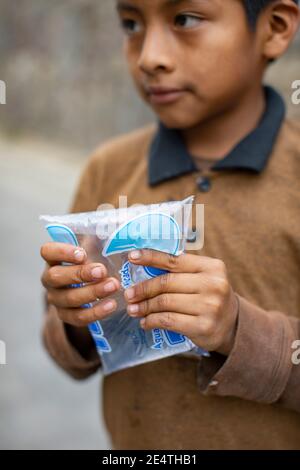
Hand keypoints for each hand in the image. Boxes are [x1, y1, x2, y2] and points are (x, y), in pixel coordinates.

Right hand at [40, 242, 119, 326]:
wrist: (90, 288)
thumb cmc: (92, 261)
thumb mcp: (94, 248)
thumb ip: (99, 238)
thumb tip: (116, 227)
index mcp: (53, 259)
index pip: (47, 251)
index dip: (62, 252)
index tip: (83, 254)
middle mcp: (50, 279)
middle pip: (56, 277)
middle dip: (80, 274)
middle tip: (102, 271)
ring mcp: (56, 299)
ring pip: (69, 298)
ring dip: (92, 292)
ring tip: (113, 286)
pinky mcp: (66, 316)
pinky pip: (78, 317)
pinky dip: (96, 312)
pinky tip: (112, 304)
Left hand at [124, 249, 238, 355]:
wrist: (232, 325)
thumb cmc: (210, 296)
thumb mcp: (203, 277)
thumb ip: (181, 270)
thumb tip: (143, 265)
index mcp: (212, 266)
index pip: (175, 260)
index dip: (151, 257)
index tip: (132, 257)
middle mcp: (213, 284)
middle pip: (167, 283)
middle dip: (143, 289)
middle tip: (128, 294)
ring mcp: (210, 306)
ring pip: (165, 303)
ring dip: (145, 307)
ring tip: (134, 309)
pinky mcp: (203, 327)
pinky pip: (169, 321)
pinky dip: (152, 321)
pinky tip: (146, 322)